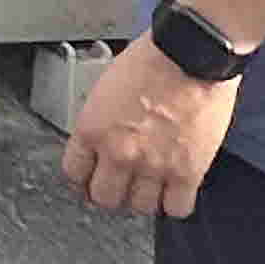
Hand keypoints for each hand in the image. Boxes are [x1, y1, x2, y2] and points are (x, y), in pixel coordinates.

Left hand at [59, 39, 240, 217]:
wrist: (190, 54)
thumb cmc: (151, 60)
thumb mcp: (106, 88)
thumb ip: (101, 120)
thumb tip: (102, 141)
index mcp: (92, 129)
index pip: (74, 173)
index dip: (82, 178)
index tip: (90, 178)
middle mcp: (119, 152)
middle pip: (104, 198)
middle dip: (109, 193)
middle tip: (119, 185)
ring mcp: (153, 166)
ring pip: (139, 208)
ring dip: (143, 198)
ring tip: (149, 185)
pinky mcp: (188, 172)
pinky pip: (176, 209)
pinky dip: (175, 203)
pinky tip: (175, 190)